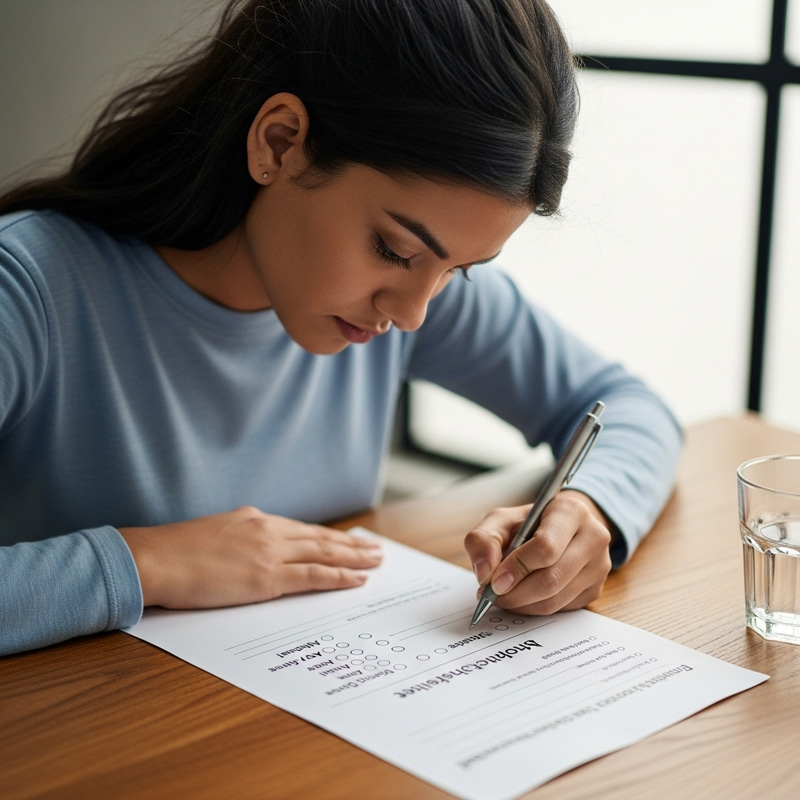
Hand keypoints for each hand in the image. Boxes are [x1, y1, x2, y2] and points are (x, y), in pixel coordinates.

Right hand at [119, 506, 382, 608]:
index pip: (301, 529)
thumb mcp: (211, 534)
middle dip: (351, 544)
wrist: (153, 559)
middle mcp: (267, 530)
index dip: (327, 536)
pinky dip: (339, 577)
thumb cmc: (172, 552)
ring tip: (376, 560)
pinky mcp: (266, 578)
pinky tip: (357, 579)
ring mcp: (269, 553)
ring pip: (324, 553)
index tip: (347, 539)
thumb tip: (247, 552)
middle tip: (376, 548)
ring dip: (354, 557)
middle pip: (320, 537)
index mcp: (253, 519)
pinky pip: (313, 576)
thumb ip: (236, 540)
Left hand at [463, 490, 611, 614]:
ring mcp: (599, 565)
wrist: (560, 529)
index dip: (517, 568)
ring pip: (555, 599)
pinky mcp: (596, 589)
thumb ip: (483, 540)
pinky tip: (521, 597)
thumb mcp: (501, 521)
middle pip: (552, 578)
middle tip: (491, 595)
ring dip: (522, 605)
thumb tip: (484, 573)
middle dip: (515, 593)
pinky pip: (561, 609)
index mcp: (570, 511)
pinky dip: (534, 608)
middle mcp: (593, 537)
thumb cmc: (529, 523)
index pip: (546, 547)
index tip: (494, 581)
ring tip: (502, 597)